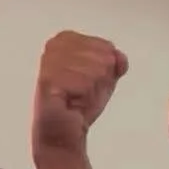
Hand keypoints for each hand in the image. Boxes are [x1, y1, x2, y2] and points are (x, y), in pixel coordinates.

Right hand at [33, 31, 127, 158]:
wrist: (64, 129)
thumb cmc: (80, 102)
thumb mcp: (104, 78)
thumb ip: (115, 62)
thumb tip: (119, 57)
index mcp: (67, 38)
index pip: (107, 47)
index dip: (106, 70)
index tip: (89, 82)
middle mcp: (56, 44)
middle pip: (104, 57)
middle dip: (100, 80)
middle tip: (83, 92)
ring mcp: (51, 60)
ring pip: (97, 70)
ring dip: (92, 90)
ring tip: (77, 97)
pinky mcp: (49, 79)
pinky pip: (86, 83)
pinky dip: (85, 97)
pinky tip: (72, 102)